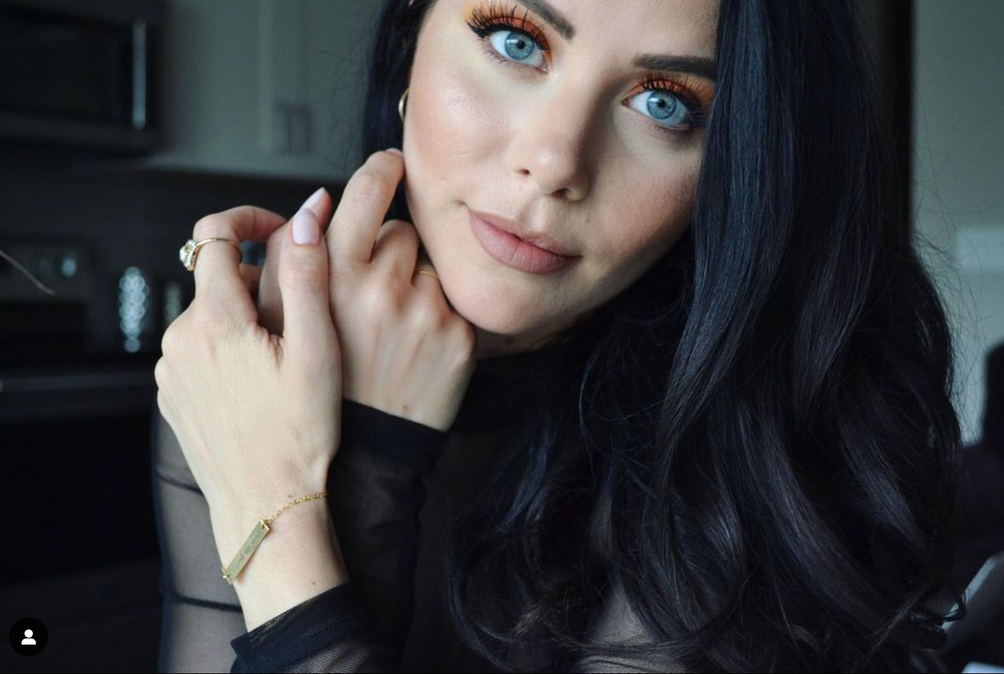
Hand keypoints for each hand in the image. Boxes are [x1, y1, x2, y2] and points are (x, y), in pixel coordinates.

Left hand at [155, 199, 341, 520]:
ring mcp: (171, 370)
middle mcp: (182, 340)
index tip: (278, 229)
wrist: (266, 504)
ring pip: (208, 315)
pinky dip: (227, 350)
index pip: (213, 235)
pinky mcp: (171, 395)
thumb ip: (308, 276)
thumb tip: (308, 217)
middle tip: (301, 316)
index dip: (248, 218)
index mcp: (217, 322)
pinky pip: (198, 350)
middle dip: (256, 280)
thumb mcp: (318, 351)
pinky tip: (260, 384)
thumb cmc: (298, 436)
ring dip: (242, 318)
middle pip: (215, 278)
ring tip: (284, 358)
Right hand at [254, 150, 477, 431]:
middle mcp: (380, 288)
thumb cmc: (322, 385)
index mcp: (332, 278)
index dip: (379, 171)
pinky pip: (452, 298)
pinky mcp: (458, 335)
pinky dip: (437, 314)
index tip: (389, 162)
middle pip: (399, 230)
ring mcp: (424, 310)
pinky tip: (416, 345)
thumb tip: (316, 203)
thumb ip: (292, 259)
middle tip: (372, 295)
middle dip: (388, 251)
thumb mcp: (285, 323)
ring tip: (392, 326)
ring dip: (413, 281)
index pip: (365, 193)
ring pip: (427, 264)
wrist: (365, 455)